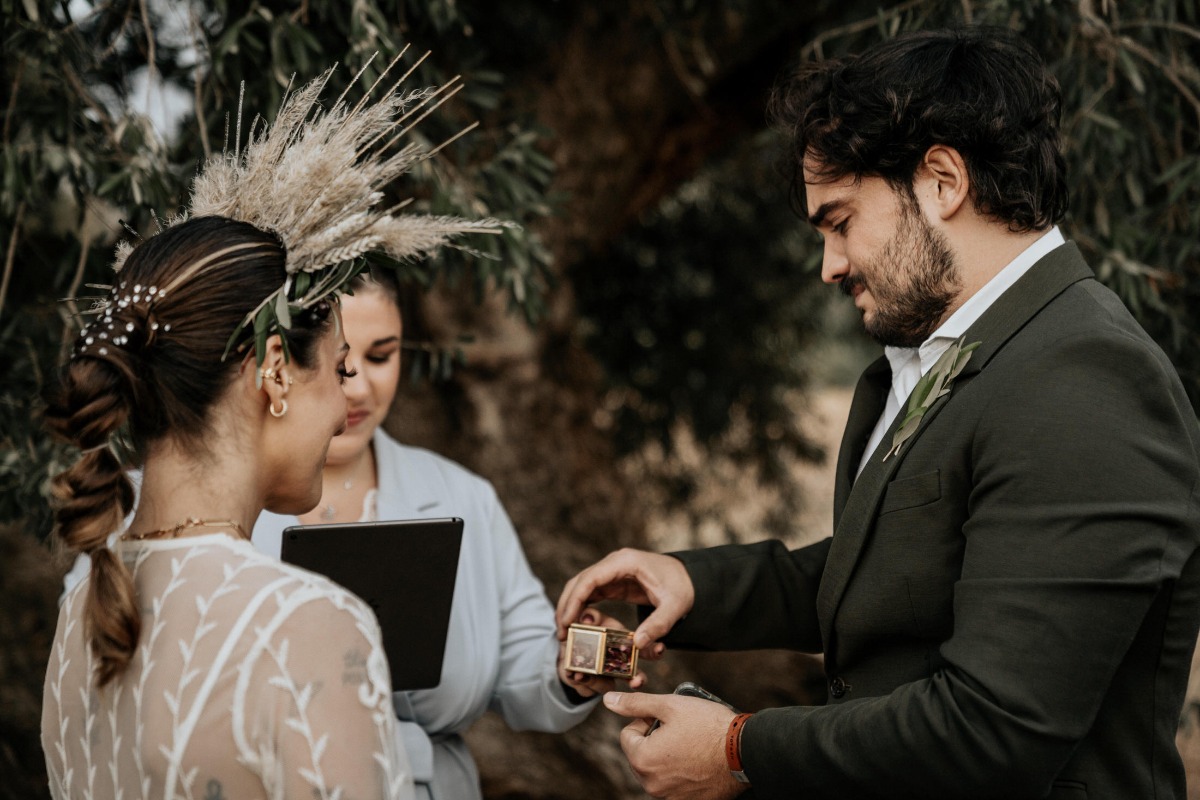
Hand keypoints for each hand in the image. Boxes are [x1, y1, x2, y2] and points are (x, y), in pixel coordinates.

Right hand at [556, 548, 694, 649]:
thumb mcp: (675, 607)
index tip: (566, 622)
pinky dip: (582, 608)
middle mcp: (614, 564)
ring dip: (571, 607)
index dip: (574, 600)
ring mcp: (613, 572)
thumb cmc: (684, 588)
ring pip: (582, 588)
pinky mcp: (615, 582)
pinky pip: (592, 594)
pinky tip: (578, 626)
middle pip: (579, 582)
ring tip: (564, 632)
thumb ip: (658, 625)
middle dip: (566, 605)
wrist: (694, 579)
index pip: (590, 579)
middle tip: (560, 632)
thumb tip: (638, 645)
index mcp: (624, 562)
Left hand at [558, 607, 660, 696]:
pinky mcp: (589, 686)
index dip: (654, 650)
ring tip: (585, 675)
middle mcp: (618, 665)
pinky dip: (581, 682)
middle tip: (637, 681)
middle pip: (634, 676)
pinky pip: (587, 689)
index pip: (645, 650)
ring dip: (599, 683)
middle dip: (638, 680)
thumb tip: (588, 617)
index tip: (660, 649)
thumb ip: (590, 617)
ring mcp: (604, 678)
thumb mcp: (588, 620)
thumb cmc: (583, 631)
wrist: (566, 649)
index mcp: (623, 646)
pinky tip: (574, 675)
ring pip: (608, 686)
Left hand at [604, 691, 746, 799]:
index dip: (645, 721)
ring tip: (691, 744)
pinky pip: (673, 784)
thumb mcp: (670, 705)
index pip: (627, 735)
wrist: (745, 751)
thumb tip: (608, 700)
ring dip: (667, 756)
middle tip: (679, 729)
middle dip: (654, 740)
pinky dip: (681, 772)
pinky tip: (698, 760)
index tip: (666, 718)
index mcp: (643, 759)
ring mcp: (670, 797)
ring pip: (657, 770)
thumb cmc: (709, 726)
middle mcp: (652, 784)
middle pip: (640, 755)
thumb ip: (636, 704)